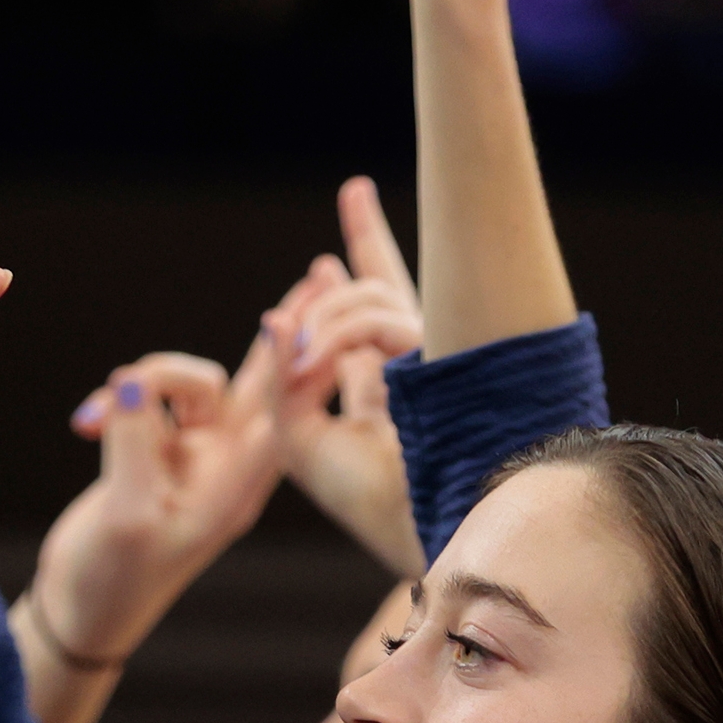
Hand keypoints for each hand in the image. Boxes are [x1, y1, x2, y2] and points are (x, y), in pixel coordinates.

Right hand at [44, 339, 284, 664]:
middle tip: (323, 274)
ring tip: (92, 421)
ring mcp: (196, 454)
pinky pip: (147, 397)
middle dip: (289, 327)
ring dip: (145, 380)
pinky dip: (116, 401)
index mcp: (237, 488)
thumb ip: (133, 443)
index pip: (276, 415)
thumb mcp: (125, 515)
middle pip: (270, 381)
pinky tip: (81, 424)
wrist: (84, 610)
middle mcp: (227, 465)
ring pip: (191, 381)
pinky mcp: (161, 448)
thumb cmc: (111, 579)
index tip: (287, 318)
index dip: (286, 363)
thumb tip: (132, 381)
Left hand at [261, 177, 424, 576]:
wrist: (420, 530)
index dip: (365, 246)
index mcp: (385, 385)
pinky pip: (383, 321)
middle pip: (388, 283)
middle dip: (368, 234)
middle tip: (349, 200)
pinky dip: (339, 334)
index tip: (354, 193)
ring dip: (327, 318)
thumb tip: (278, 316)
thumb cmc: (368, 501)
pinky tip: (314, 359)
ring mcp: (435, 358)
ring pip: (376, 298)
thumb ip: (285, 381)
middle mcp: (414, 366)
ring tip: (301, 358)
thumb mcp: (299, 442)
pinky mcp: (444, 358)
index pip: (373, 307)